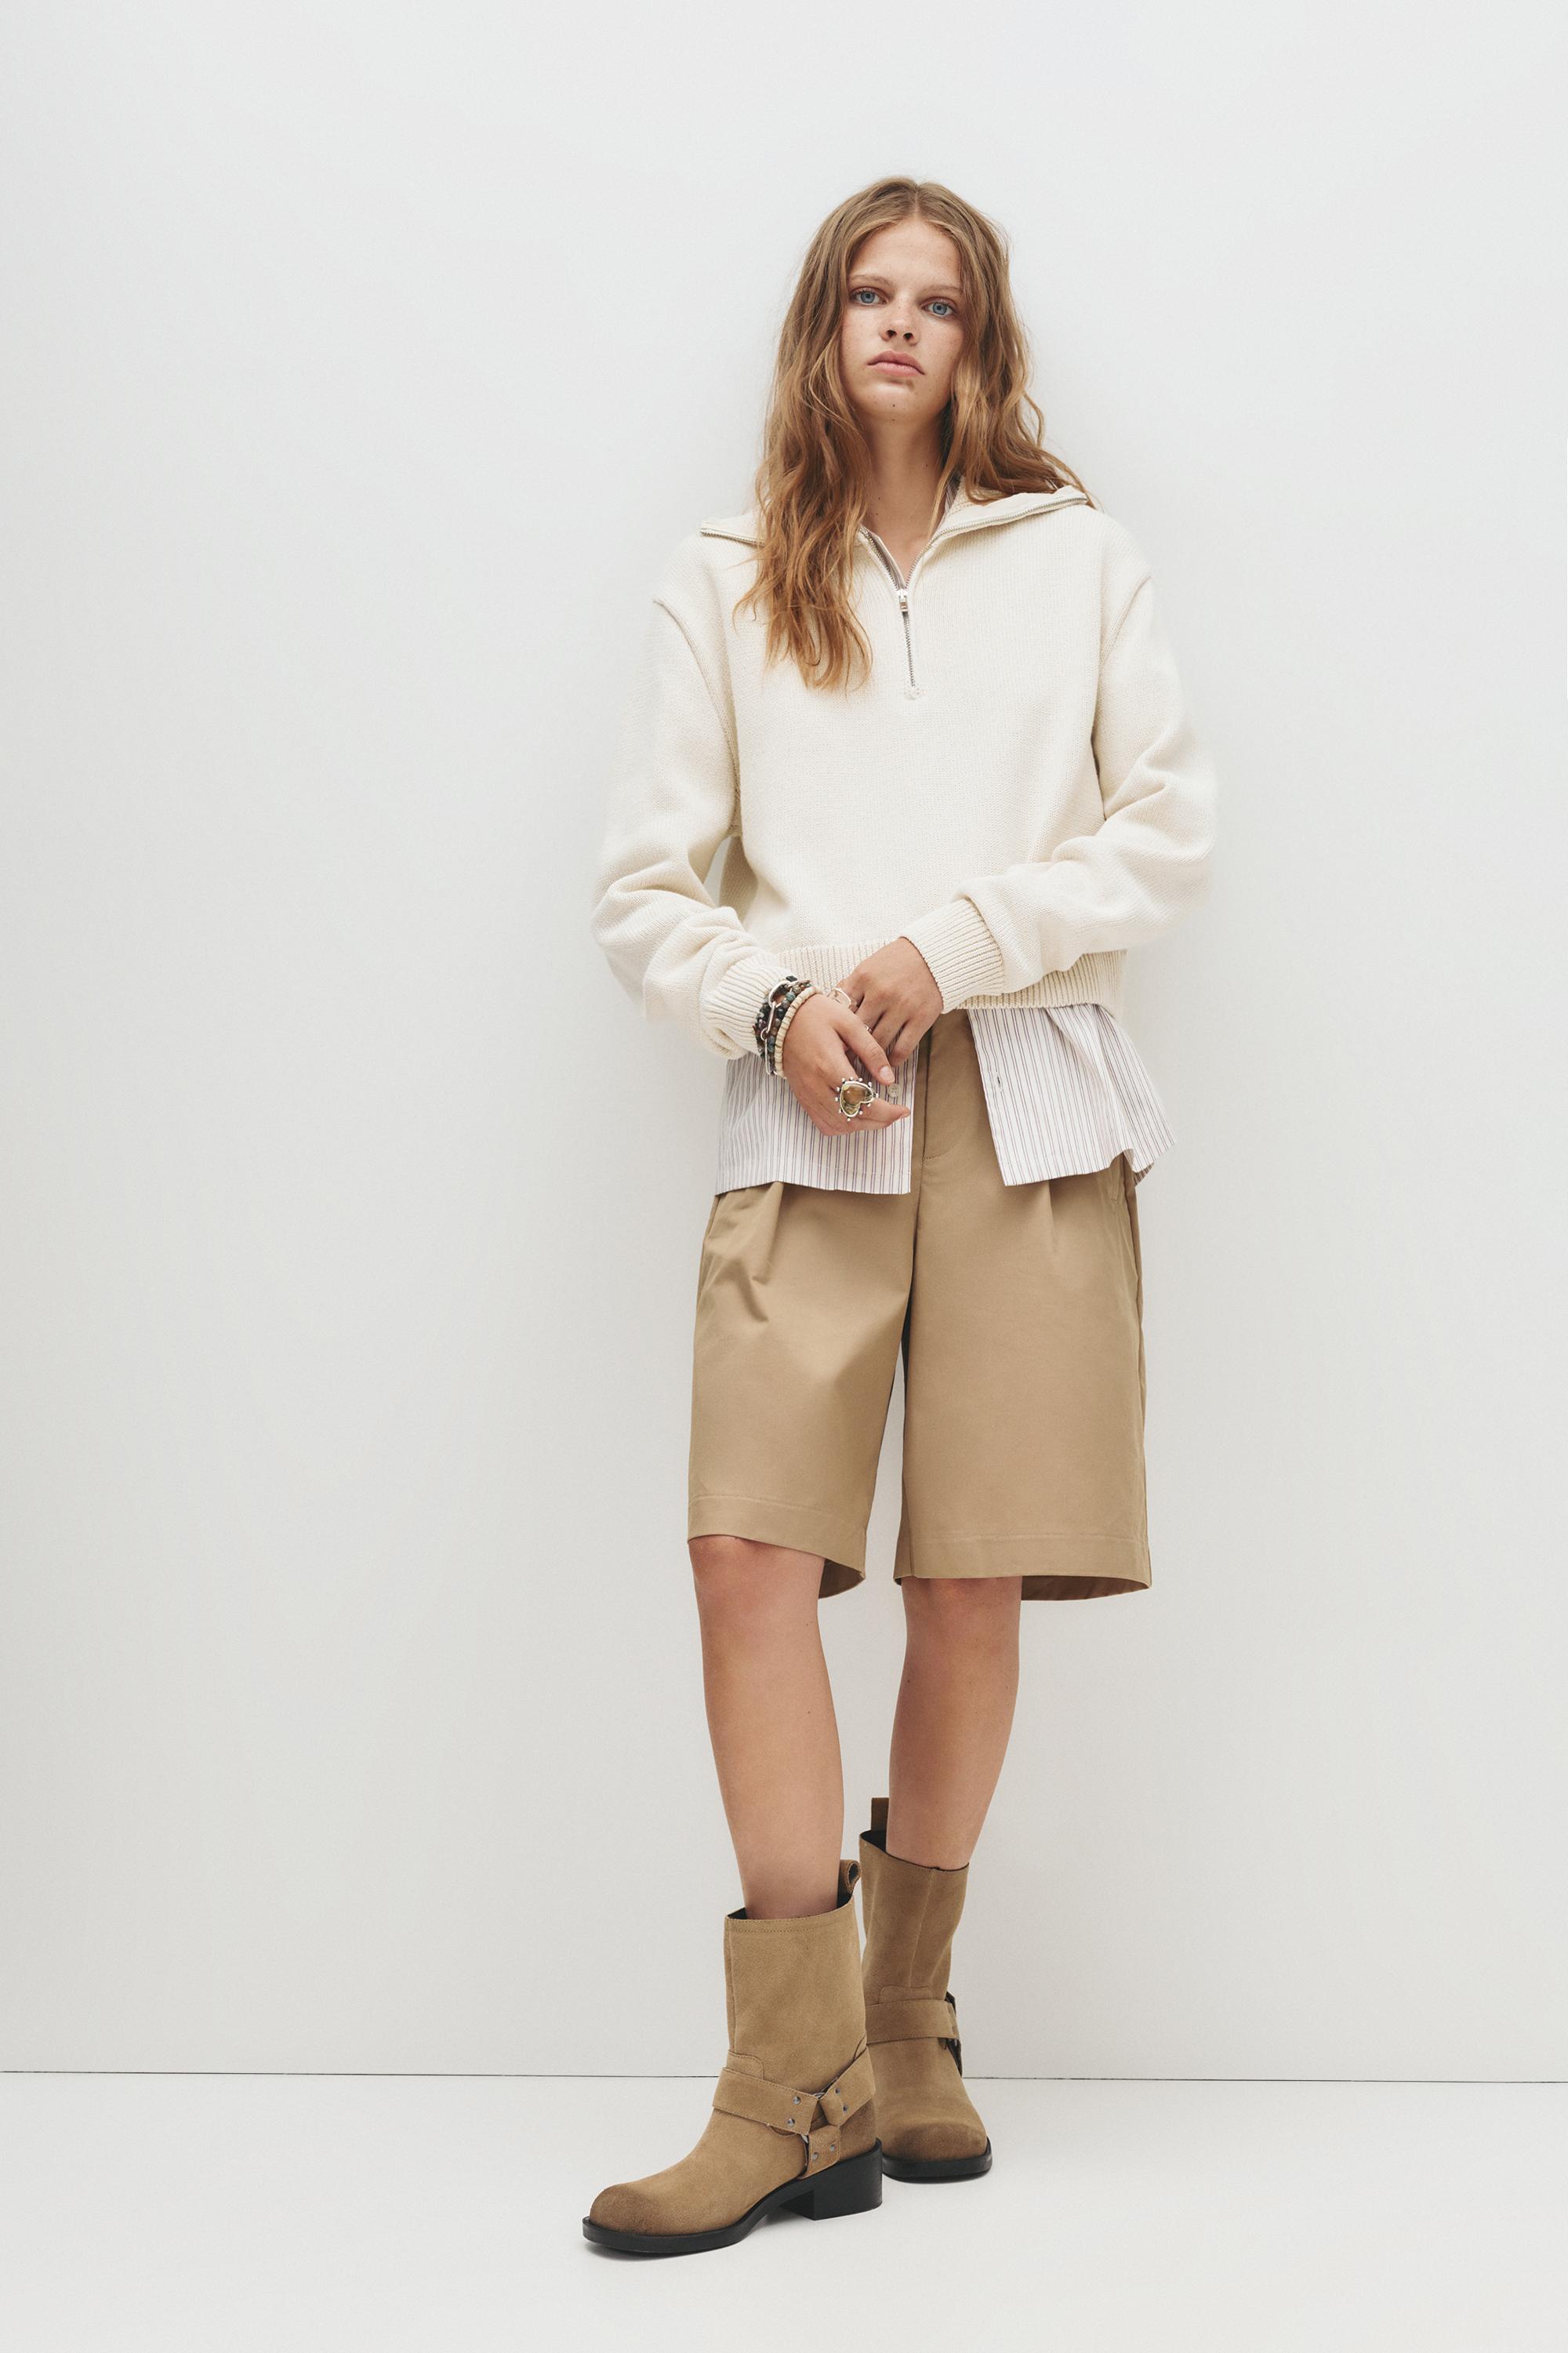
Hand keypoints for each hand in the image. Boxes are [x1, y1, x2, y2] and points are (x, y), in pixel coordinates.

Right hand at [778, 992, 912, 1137]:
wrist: (783, 1017)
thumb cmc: (817, 1015)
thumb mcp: (850, 1024)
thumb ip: (871, 1051)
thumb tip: (889, 1079)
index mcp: (830, 1066)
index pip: (863, 1101)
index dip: (887, 1111)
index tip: (903, 1109)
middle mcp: (816, 1086)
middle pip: (852, 1119)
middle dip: (879, 1122)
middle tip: (896, 1113)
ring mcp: (807, 1095)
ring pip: (838, 1126)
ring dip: (862, 1126)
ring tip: (880, 1115)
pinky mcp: (802, 1098)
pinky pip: (823, 1124)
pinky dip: (843, 1127)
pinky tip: (855, 1115)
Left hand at [833, 937, 943, 1065]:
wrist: (933, 955)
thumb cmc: (897, 962)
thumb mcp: (869, 966)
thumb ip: (852, 986)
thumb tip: (831, 1005)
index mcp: (863, 977)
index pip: (842, 1010)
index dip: (836, 1028)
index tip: (834, 1042)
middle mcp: (881, 993)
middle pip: (857, 1030)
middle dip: (849, 1047)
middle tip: (844, 1061)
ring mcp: (902, 1007)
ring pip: (878, 1043)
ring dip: (870, 1058)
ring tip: (863, 1066)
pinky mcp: (920, 1019)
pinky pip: (901, 1049)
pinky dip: (892, 1060)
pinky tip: (887, 1062)